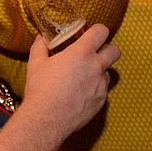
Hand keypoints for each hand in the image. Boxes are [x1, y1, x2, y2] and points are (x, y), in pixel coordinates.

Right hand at [20, 24, 120, 139]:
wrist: (46, 119)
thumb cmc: (40, 89)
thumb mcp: (36, 64)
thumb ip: (40, 47)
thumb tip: (41, 37)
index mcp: (81, 53)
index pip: (102, 31)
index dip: (98, 30)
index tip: (92, 33)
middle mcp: (95, 67)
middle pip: (115, 50)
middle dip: (107, 49)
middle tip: (95, 53)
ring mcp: (101, 85)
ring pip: (108, 72)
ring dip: (100, 71)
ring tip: (83, 77)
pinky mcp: (101, 101)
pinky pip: (103, 90)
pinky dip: (95, 89)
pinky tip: (80, 94)